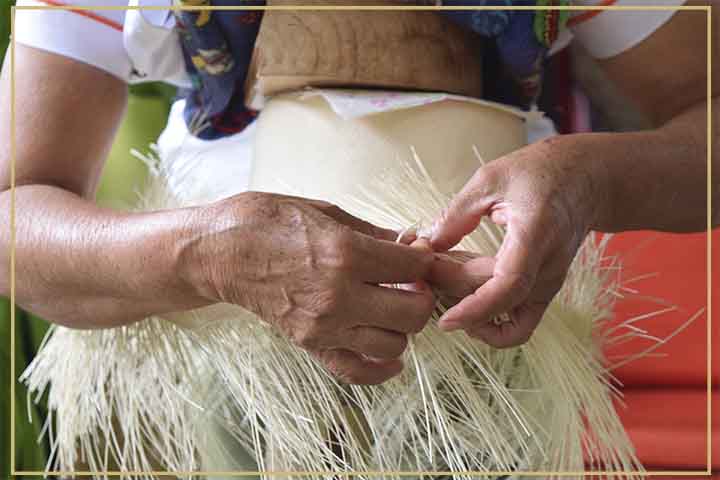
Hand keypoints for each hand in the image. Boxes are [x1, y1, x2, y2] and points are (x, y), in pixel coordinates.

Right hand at [181, 191, 435, 383]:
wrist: (218, 252)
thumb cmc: (266, 222)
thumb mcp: (325, 212)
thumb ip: (374, 233)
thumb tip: (412, 243)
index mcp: (346, 253)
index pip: (414, 268)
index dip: (424, 260)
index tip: (416, 256)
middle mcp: (339, 295)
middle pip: (413, 313)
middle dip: (421, 297)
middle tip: (410, 284)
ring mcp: (323, 325)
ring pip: (393, 345)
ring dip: (401, 328)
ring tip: (390, 308)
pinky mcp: (309, 344)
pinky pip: (357, 372)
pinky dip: (381, 369)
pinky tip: (390, 355)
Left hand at [428, 136, 606, 346]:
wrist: (585, 179)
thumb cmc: (539, 172)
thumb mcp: (490, 179)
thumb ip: (456, 214)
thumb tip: (425, 245)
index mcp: (536, 234)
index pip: (511, 284)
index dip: (477, 308)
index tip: (446, 320)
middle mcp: (549, 266)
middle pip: (498, 300)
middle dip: (453, 293)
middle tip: (423, 271)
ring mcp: (550, 283)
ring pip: (507, 317)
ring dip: (471, 311)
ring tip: (442, 285)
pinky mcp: (545, 292)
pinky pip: (521, 325)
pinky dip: (493, 326)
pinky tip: (467, 308)